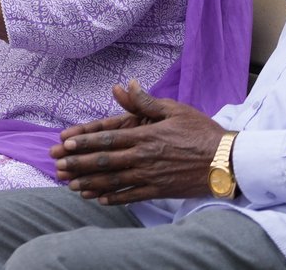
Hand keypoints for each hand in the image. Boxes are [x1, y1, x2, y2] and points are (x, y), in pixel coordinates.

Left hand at [50, 80, 224, 203]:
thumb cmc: (201, 131)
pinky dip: (113, 198)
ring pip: (113, 181)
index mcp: (145, 134)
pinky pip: (131, 195)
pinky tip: (98, 199)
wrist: (226, 160)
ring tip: (71, 185)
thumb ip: (146, 101)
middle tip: (58, 166)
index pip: (108, 137)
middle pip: (105, 161)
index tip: (65, 143)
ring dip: (90, 183)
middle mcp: (143, 156)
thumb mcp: (174, 109)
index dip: (84, 141)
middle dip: (78, 163)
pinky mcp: (159, 190)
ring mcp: (150, 175)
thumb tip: (125, 85)